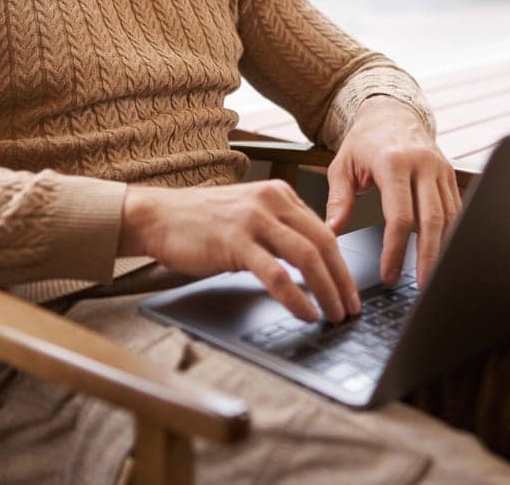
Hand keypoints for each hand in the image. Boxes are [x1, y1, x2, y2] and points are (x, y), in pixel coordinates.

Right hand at [120, 181, 360, 323]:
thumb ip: (279, 231)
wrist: (158, 217)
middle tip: (351, 308)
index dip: (342, 264)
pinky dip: (297, 297)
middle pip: (323, 243)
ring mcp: (254, 220)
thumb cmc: (200, 221)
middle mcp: (272, 201)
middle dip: (342, 280)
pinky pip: (277, 274)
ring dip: (327, 291)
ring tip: (334, 314)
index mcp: (279, 195)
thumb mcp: (248, 216)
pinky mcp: (236, 241)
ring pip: (307, 257)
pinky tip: (306, 312)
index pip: (324, 231)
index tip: (350, 290)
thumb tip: (311, 265)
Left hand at [324, 97, 461, 287]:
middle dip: (428, 256)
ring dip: (443, 248)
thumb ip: (338, 200)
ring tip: (432, 275)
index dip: (395, 249)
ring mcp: (440, 168)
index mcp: (393, 162)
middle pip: (432, 219)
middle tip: (420, 285)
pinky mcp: (450, 174)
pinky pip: (456, 208)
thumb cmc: (364, 141)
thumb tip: (331, 233)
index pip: (400, 215)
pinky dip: (452, 232)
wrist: (391, 112)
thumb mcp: (342, 166)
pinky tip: (445, 252)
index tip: (389, 273)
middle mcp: (422, 164)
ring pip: (450, 216)